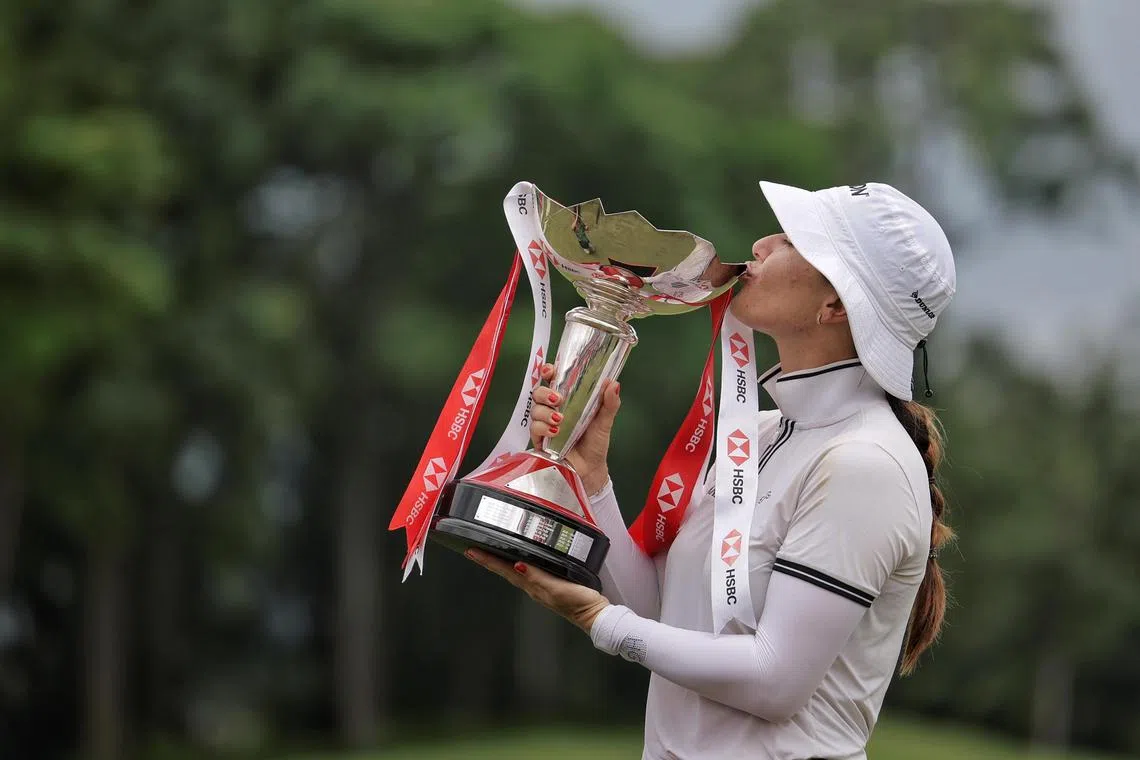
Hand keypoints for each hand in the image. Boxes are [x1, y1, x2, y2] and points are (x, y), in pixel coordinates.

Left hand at [465, 548, 609, 633]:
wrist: (596, 616)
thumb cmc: (578, 603)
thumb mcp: (556, 588)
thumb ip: (537, 577)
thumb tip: (517, 566)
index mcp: (532, 586)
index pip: (504, 570)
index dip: (488, 560)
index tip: (471, 552)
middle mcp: (533, 587)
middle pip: (505, 571)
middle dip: (489, 560)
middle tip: (473, 550)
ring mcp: (542, 587)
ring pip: (515, 572)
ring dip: (501, 562)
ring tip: (490, 553)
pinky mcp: (551, 585)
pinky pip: (529, 573)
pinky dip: (518, 565)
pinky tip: (520, 562)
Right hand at [529, 363, 621, 494]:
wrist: (591, 469)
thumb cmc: (596, 443)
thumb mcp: (604, 422)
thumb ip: (609, 403)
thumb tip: (614, 383)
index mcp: (568, 400)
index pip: (553, 380)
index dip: (548, 372)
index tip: (550, 371)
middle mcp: (553, 409)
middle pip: (538, 392)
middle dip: (544, 392)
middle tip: (558, 399)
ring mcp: (545, 424)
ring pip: (534, 409)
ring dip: (545, 412)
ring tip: (561, 420)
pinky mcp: (540, 441)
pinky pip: (534, 429)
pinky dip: (543, 428)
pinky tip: (556, 432)